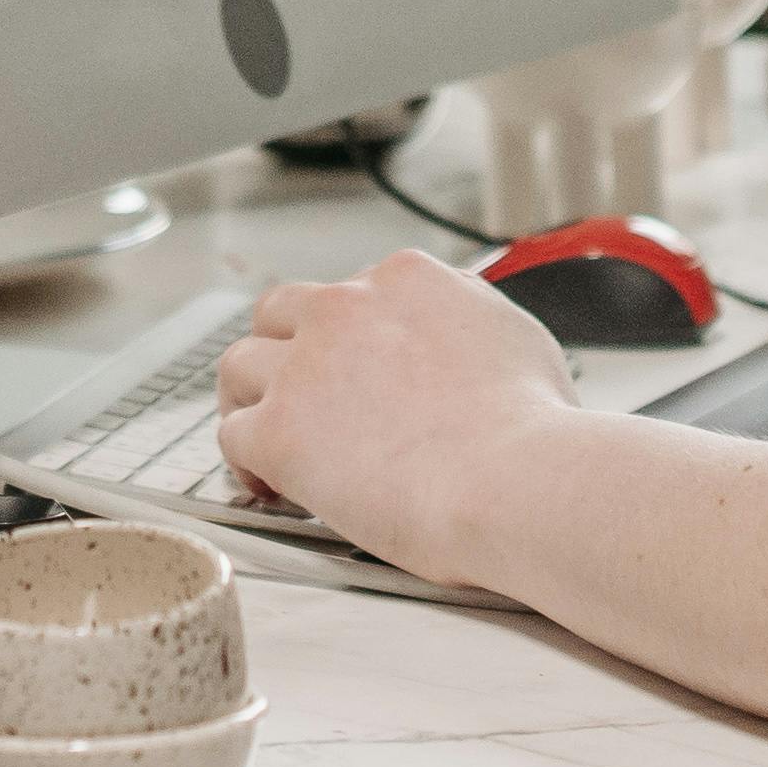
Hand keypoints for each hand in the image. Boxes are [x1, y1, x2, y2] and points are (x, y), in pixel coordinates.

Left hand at [211, 247, 584, 587]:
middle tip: (293, 395)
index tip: (352, 372)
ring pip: (240, 366)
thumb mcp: (516, 337)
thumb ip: (468, 321)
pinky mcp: (279, 430)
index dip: (346, 337)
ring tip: (261, 436)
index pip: (350, 292)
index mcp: (405, 280)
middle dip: (282, 352)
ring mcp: (306, 367)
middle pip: (280, 313)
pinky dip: (244, 463)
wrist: (515, 480)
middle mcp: (346, 308)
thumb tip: (461, 334)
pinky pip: (234, 436)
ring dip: (248, 400)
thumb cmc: (533, 429)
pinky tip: (266, 486)